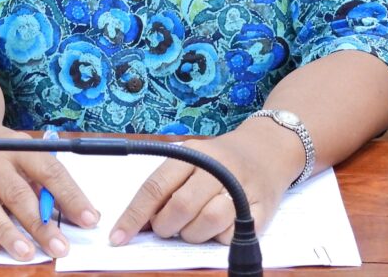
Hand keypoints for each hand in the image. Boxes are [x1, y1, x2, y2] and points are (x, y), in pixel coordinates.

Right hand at [0, 125, 99, 260]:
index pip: (50, 171)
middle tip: (59, 247)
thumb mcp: (30, 154)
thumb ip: (52, 182)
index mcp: (20, 148)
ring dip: (7, 232)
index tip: (89, 219)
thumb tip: (86, 214)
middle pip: (17, 193)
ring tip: (27, 252)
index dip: (71, 196)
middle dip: (40, 223)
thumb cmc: (6, 153)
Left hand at [109, 119, 298, 245]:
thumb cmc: (221, 159)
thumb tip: (135, 224)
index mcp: (193, 153)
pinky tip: (219, 226)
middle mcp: (217, 167)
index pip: (156, 186)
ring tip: (194, 225)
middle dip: (167, 226)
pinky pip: (231, 235)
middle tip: (168, 227)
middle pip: (181, 207)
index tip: (118, 238)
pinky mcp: (260, 210)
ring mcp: (241, 188)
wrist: (269, 149)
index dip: (134, 215)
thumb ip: (165, 188)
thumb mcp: (191, 159)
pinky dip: (219, 238)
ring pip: (206, 222)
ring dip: (193, 234)